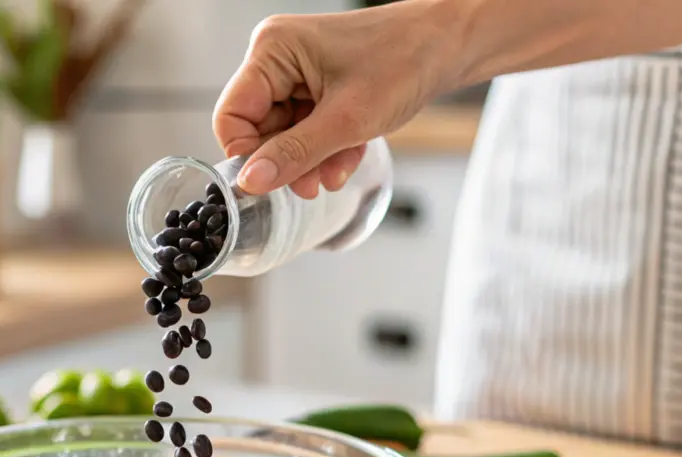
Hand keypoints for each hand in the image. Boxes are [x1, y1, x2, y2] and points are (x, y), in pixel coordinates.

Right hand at [214, 5, 460, 197]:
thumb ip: (294, 154)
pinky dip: (323, 150)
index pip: (232, 115)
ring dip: (308, 161)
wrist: (449, 47)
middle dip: (287, 161)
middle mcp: (278, 58)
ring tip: (336, 172)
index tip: (273, 180)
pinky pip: (304, 131)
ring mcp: (296, 73)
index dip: (247, 154)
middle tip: (312, 184)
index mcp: (273, 50)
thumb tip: (251, 182)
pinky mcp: (315, 87)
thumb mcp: (346, 120)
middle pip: (257, 129)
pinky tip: (347, 158)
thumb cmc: (404, 62)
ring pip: (282, 136)